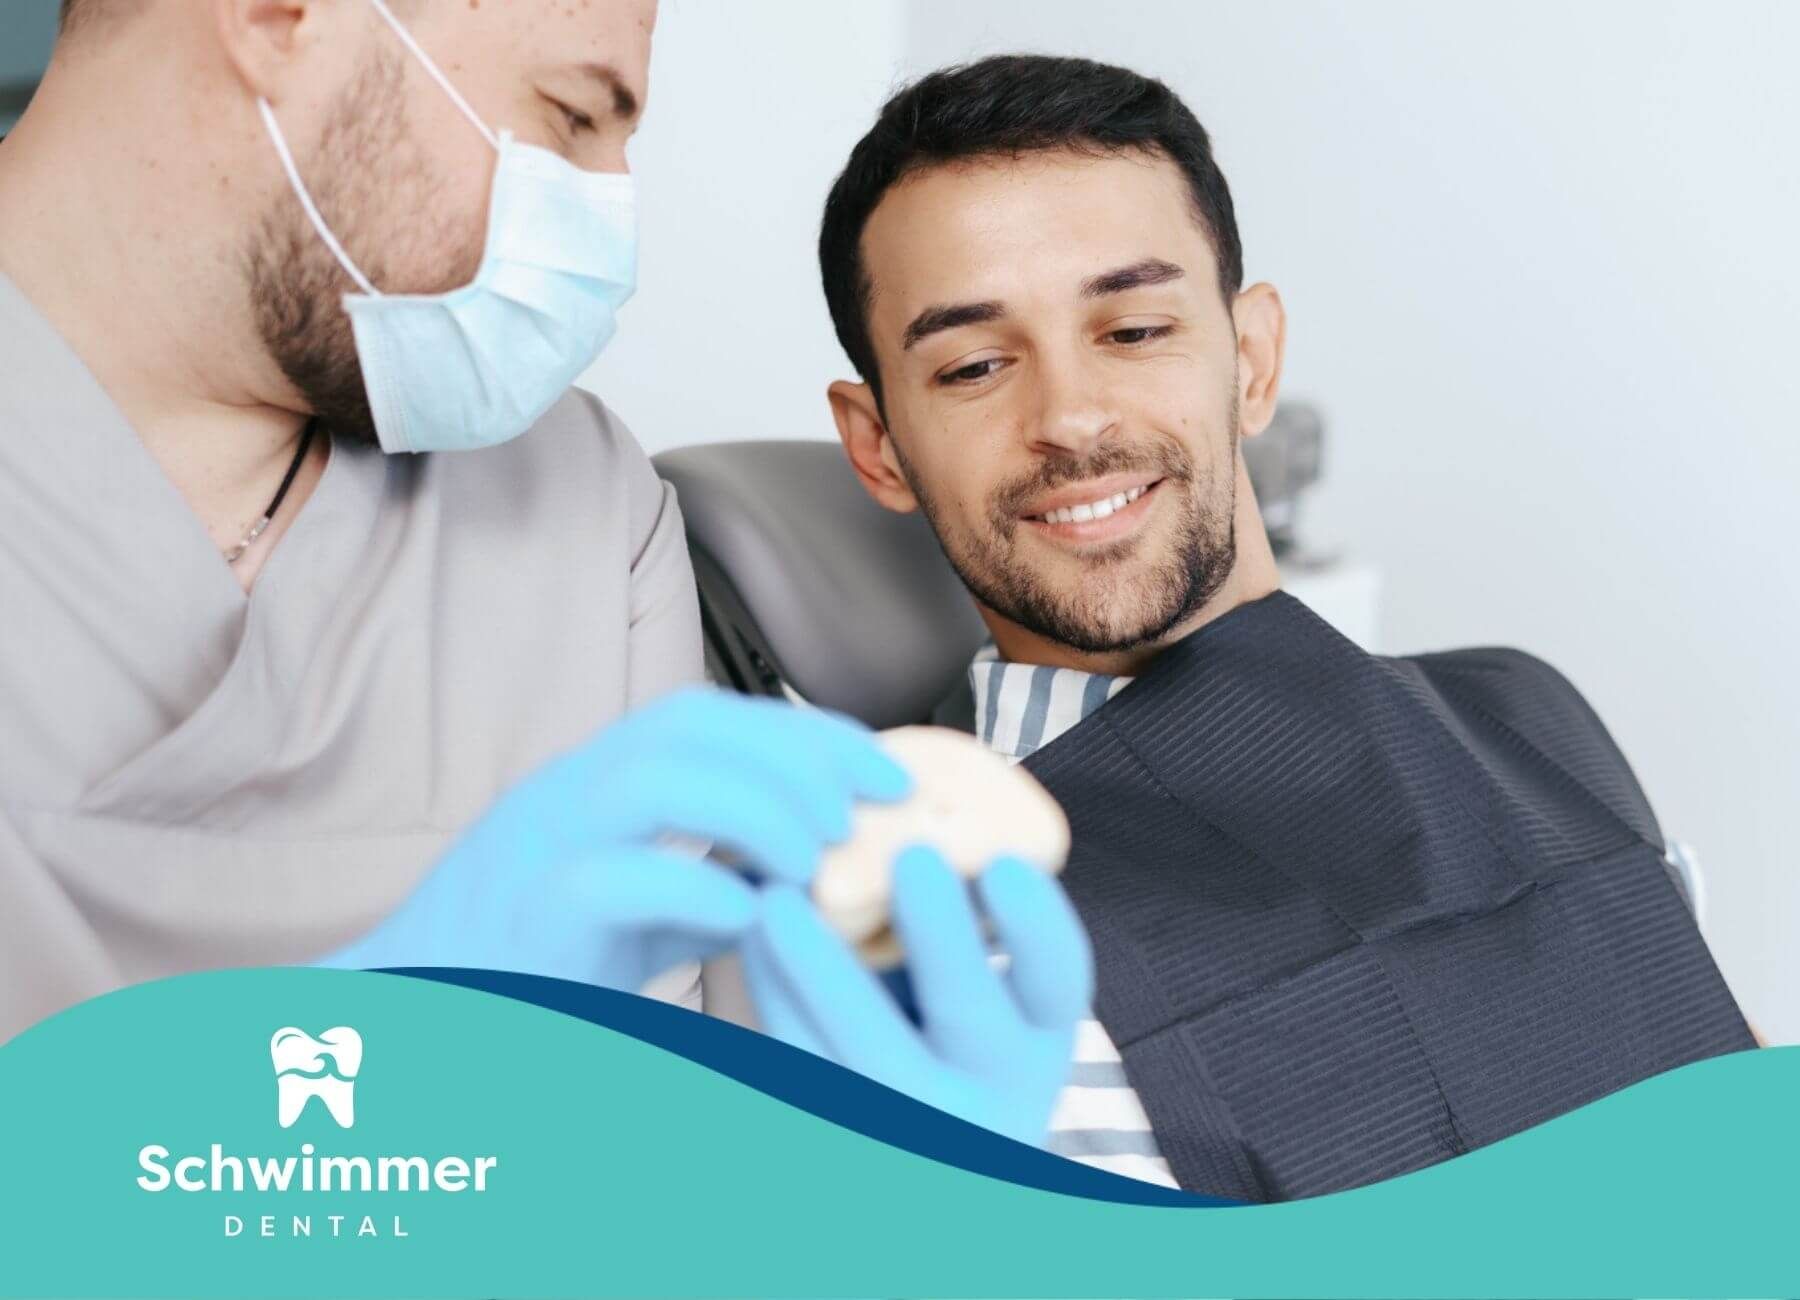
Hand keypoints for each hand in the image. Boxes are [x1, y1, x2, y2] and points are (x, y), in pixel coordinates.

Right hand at [319, 687, 911, 990]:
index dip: (808, 731)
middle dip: (795, 759)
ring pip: (652, 782)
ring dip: (753, 811)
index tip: (885, 770)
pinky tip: (747, 920)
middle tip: (862, 814)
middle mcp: (568, 792)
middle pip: (690, 729)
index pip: (713, 716)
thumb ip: (711, 879)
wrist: (414, 1012)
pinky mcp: (528, 914)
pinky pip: (613, 881)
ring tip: (813, 859)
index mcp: (598, 779)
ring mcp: (541, 846)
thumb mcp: (639, 907)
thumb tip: (813, 873)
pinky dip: (692, 890)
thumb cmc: (533, 959)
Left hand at [740, 845, 1092, 1147]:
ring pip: (866, 1050)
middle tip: (909, 859)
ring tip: (779, 897)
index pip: (1059, 978)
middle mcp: (993, 1090)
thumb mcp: (972, 973)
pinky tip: (752, 940)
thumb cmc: (939, 1013)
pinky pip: (803, 1067)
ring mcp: (917, 1127)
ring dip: (820, 967)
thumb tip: (899, 800)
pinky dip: (775, 998)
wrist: (909, 1129)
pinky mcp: (841, 1135)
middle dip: (940, 935)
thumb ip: (954, 905)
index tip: (1004, 863)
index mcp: (1038, 1031)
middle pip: (968, 1012)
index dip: (1037, 925)